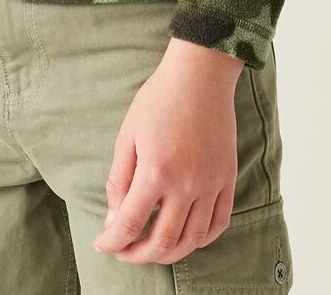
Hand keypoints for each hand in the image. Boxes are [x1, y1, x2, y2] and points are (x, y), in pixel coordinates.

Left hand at [92, 40, 243, 265]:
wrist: (199, 76)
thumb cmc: (159, 100)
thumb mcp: (127, 135)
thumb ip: (119, 180)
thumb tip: (115, 219)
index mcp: (156, 171)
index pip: (131, 224)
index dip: (113, 242)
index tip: (102, 244)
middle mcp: (186, 184)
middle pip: (163, 242)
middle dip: (138, 255)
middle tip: (124, 251)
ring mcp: (211, 184)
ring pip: (192, 240)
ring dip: (169, 254)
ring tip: (151, 250)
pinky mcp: (227, 178)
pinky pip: (218, 224)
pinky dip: (201, 240)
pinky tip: (186, 238)